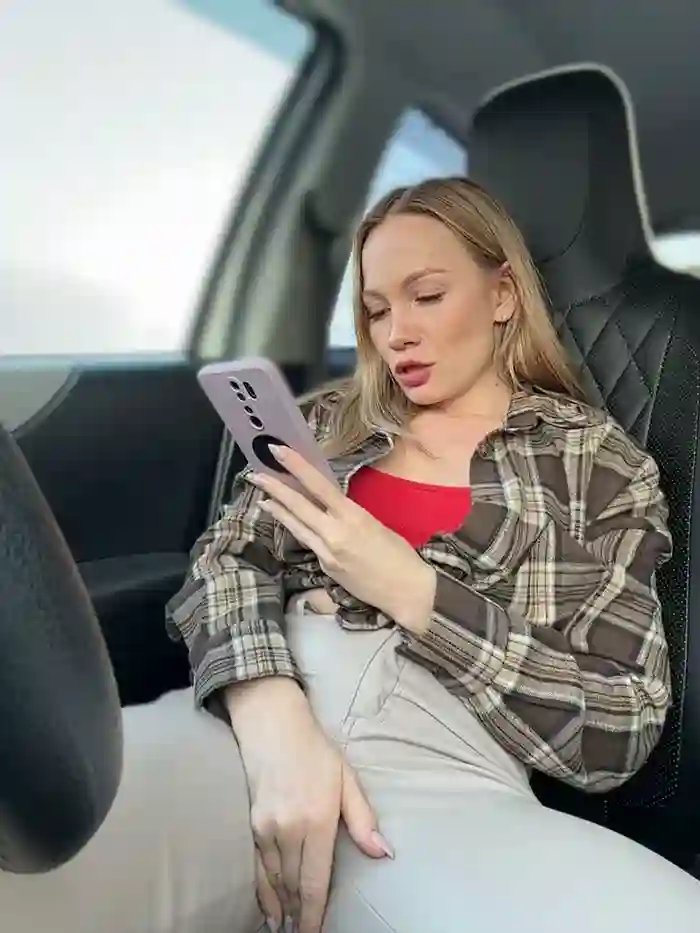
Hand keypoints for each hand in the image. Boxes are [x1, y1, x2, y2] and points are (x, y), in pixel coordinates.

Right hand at [226, 678, 391, 932]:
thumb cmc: (315, 750)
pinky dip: (263, 890)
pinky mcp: (252, 822)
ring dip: (282, 904)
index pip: (315, 880)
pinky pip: (258, 866)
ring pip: (275, 878)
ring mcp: (266, 826)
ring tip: (288, 925)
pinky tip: (269, 905)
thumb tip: (383, 853)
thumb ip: (363, 818)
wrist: (272, 725)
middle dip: (299, 913)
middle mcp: (289, 828)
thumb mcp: (347, 778)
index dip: (314, 913)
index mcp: (318, 818)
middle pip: (293, 884)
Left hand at [248, 447, 436, 631]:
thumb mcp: (374, 524)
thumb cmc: (399, 553)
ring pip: (296, 526)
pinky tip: (286, 521)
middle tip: (256, 473)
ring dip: (278, 509)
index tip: (279, 451)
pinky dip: (294, 528)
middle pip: (298, 506)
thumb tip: (327, 503)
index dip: (297, 467)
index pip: (318, 486)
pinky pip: (306, 543)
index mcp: (353, 517)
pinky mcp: (325, 568)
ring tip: (262, 496)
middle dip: (275, 488)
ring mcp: (327, 553)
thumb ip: (348, 514)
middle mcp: (335, 534)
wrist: (406, 590)